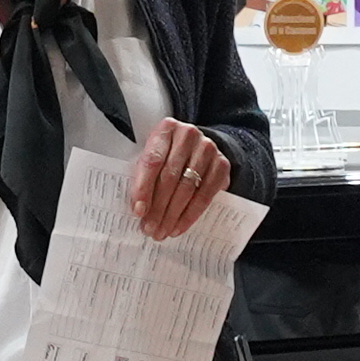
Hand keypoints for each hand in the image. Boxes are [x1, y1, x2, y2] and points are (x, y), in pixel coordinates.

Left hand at [130, 117, 231, 238]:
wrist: (200, 147)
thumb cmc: (169, 154)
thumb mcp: (154, 156)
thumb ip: (144, 175)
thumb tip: (138, 210)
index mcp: (166, 128)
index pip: (152, 161)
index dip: (143, 188)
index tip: (138, 212)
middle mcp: (188, 135)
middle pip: (170, 177)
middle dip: (158, 208)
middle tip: (150, 229)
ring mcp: (208, 149)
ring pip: (187, 188)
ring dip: (172, 215)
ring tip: (162, 232)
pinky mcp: (222, 164)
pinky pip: (205, 195)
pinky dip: (190, 214)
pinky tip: (179, 227)